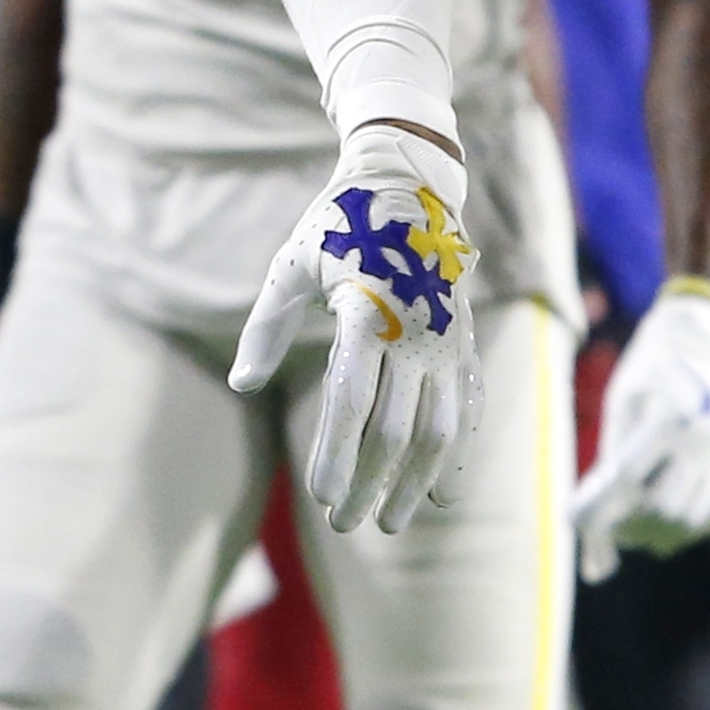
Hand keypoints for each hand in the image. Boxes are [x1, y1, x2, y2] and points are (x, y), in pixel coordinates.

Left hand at [231, 122, 480, 533]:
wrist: (410, 184)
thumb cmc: (337, 227)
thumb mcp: (291, 267)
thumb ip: (266, 328)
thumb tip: (242, 383)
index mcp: (367, 315)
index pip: (353, 403)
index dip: (338, 454)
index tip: (323, 497)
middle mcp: (416, 336)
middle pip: (396, 431)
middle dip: (370, 484)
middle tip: (346, 525)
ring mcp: (449, 344)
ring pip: (438, 432)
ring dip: (414, 484)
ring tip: (392, 523)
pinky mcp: (466, 346)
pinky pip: (465, 414)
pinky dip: (455, 458)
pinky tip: (441, 495)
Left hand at [573, 280, 709, 580]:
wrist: (704, 354)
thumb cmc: (649, 377)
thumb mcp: (621, 404)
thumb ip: (610, 457)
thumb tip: (593, 513)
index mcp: (668, 416)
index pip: (631, 476)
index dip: (604, 504)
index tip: (581, 520)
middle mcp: (703, 441)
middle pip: (666, 507)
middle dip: (632, 526)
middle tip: (609, 531)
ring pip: (691, 519)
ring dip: (659, 533)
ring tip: (631, 533)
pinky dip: (686, 529)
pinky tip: (662, 528)